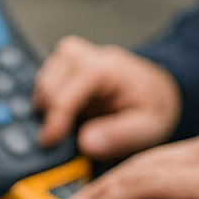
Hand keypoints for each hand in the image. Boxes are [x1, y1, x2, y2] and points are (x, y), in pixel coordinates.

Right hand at [33, 36, 181, 159]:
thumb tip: (86, 143)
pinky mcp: (62, 63)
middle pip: (48, 89)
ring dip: (49, 111)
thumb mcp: (148, 127)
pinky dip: (49, 104)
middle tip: (64, 143)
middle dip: (51, 118)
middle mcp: (82, 55)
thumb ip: (119, 136)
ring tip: (69, 129)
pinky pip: (43, 85)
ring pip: (40, 86)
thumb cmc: (153, 104)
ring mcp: (69, 56)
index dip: (54, 122)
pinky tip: (66, 117)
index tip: (48, 143)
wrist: (157, 88)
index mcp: (104, 67)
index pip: (66, 94)